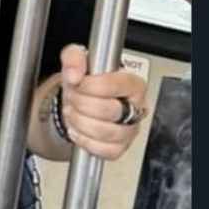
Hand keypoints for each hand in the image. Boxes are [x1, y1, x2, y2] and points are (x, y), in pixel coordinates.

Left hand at [59, 44, 147, 160]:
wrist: (79, 102)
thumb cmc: (85, 82)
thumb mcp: (77, 61)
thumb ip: (74, 57)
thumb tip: (74, 73)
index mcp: (132, 84)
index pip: (117, 85)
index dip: (90, 85)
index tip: (78, 82)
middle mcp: (136, 108)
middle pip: (109, 110)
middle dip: (81, 103)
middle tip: (73, 98)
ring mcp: (130, 130)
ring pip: (106, 132)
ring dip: (80, 122)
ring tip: (74, 113)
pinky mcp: (120, 147)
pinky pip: (104, 151)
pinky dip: (84, 141)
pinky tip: (78, 130)